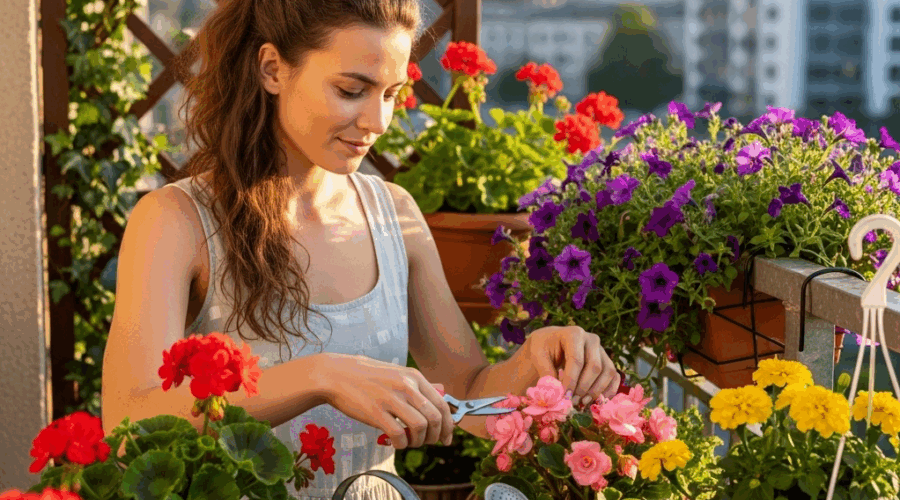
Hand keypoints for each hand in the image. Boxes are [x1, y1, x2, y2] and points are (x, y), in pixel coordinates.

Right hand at [316, 353, 453, 449]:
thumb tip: (440, 396)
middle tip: (427, 443)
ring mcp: (391, 398)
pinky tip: (394, 443)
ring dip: (418, 442)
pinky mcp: (376, 412)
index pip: (442, 404)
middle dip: (436, 437)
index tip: (447, 438)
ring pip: (420, 428)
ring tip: (408, 442)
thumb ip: (416, 387)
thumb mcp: (396, 374)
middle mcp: (406, 386)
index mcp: (414, 377)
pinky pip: (399, 435)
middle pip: (435, 418)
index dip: (449, 425)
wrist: (335, 375)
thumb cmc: (365, 377)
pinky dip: (401, 444)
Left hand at [523, 325, 620, 406]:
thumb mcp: (538, 356)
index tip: (564, 397)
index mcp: (574, 334)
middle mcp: (592, 340)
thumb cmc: (544, 348)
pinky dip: (608, 392)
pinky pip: (614, 377)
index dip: (571, 381)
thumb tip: (556, 393)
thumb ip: (546, 373)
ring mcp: (602, 350)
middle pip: (594, 367)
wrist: (552, 343)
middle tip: (571, 401)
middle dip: (583, 388)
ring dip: (596, 391)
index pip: (576, 360)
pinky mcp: (607, 361)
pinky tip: (594, 402)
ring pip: (607, 372)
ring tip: (580, 403)